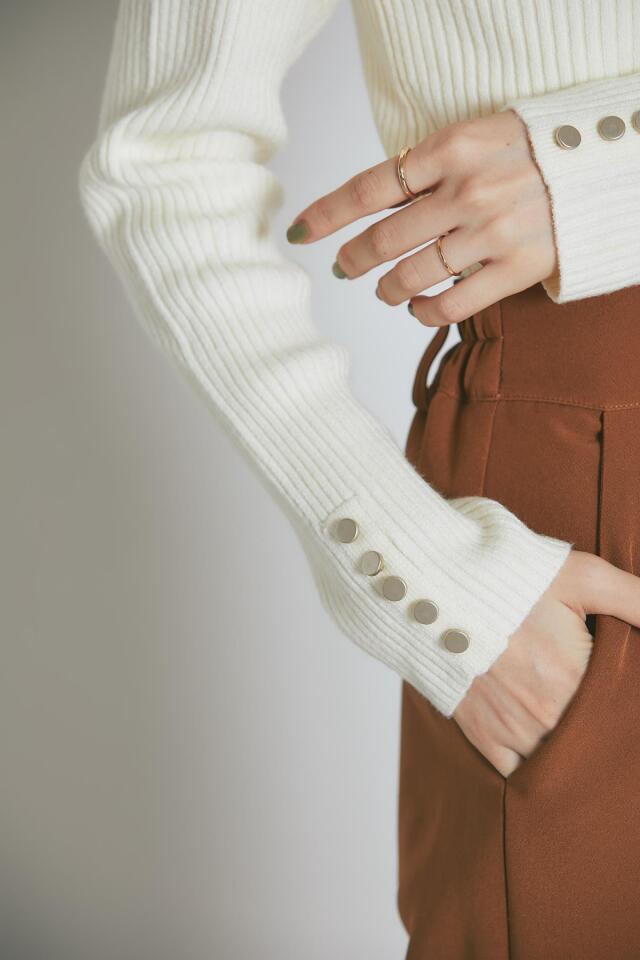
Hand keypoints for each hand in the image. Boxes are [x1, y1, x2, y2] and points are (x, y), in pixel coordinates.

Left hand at [286, 109, 556, 325]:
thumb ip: (427, 168)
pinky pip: (452, 306)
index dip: (327, 214)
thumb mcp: (474, 137)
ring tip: (383, 290)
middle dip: (352, 260)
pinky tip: (417, 309)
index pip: (369, 187)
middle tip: (344, 269)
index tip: (300, 232)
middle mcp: (468, 190)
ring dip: (386, 289)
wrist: (599, 167)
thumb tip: (367, 207)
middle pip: (383, 239)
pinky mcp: (517, 267)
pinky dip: (423, 313)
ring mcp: (493, 231)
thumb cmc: (527, 153)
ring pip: (411, 276)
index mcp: (451, 147)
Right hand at [453, 550, 639, 776]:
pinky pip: (517, 770)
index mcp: (574, 682)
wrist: (436, 590)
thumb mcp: (581, 577)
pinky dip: (529, 762)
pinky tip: (538, 740)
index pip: (618, 715)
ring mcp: (511, 731)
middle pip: (588, 741)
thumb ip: (636, 600)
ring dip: (565, 747)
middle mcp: (544, 717)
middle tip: (582, 698)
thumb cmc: (512, 580)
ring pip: (556, 760)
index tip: (615, 693)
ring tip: (567, 721)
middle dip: (596, 727)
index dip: (623, 706)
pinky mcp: (481, 735)